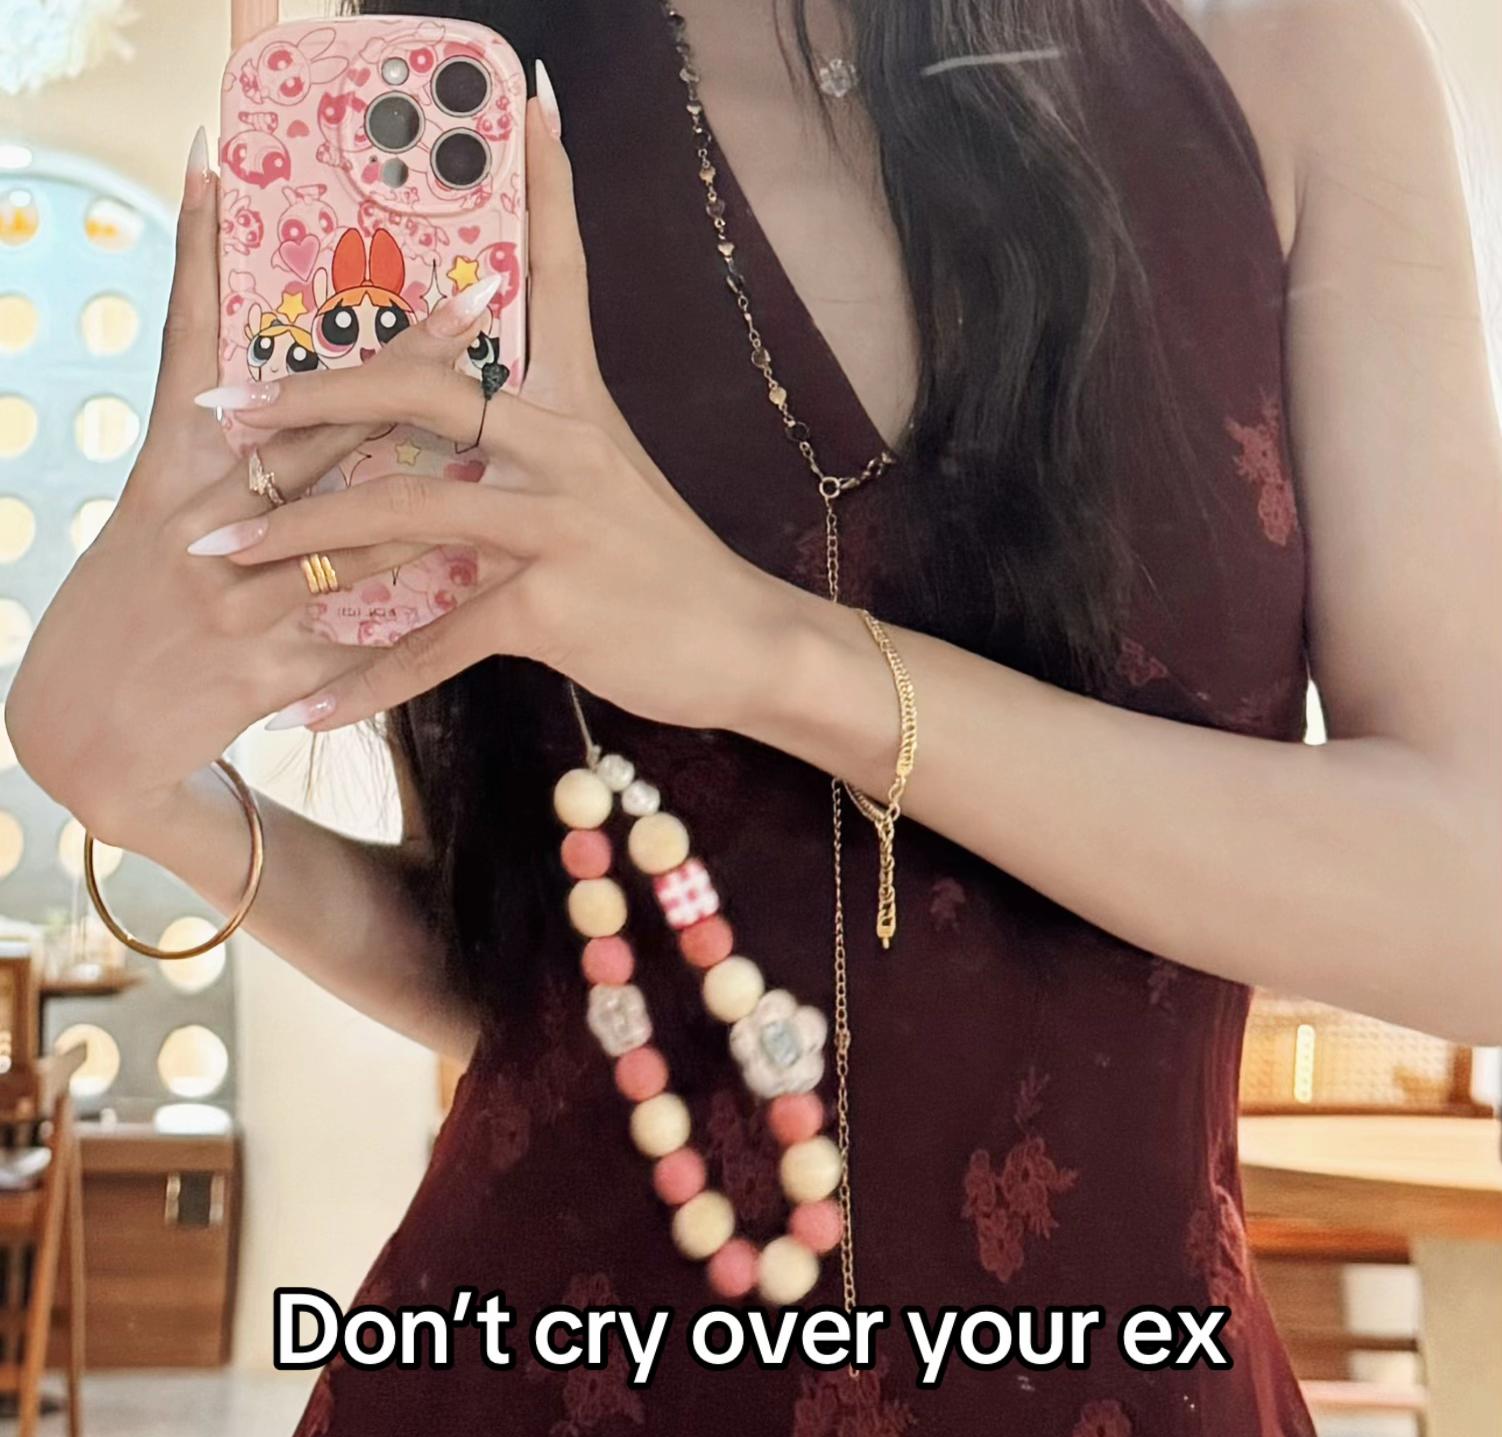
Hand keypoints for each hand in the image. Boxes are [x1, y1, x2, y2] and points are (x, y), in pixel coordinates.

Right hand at [2, 130, 498, 843]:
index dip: (263, 276)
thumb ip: (216, 438)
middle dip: (403, 367)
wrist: (83, 732)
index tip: (312, 210)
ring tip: (507, 450)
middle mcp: (204, 523)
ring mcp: (236, 599)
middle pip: (319, 430)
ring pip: (355, 536)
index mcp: (175, 469)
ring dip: (436, 490)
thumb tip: (270, 369)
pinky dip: (413, 623)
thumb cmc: (128, 606)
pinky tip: (480, 599)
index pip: (221, 351)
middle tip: (475, 306)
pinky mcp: (263, 672)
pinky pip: (356, 642)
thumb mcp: (154, 507)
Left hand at [193, 100, 798, 738]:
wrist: (745, 648)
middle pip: (416, 389)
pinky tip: (310, 707)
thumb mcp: (612, 483)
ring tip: (221, 556)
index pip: (557, 275)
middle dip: (306, 397)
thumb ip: (541, 447)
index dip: (547, 191)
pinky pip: (434, 640)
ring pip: (400, 510)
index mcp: (576, 404)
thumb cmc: (670, 574)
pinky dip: (364, 680)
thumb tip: (472, 438)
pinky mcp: (549, 605)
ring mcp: (555, 523)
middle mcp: (561, 445)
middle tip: (219, 409)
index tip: (532, 104)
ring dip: (297, 539)